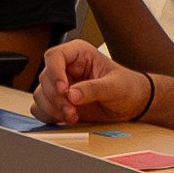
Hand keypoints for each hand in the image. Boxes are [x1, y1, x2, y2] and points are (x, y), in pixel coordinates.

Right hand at [37, 38, 153, 125]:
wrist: (133, 104)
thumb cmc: (128, 87)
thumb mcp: (115, 86)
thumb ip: (93, 89)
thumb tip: (71, 95)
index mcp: (79, 54)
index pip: (55, 56)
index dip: (55, 72)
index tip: (64, 89)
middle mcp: (66, 67)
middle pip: (45, 78)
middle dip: (56, 98)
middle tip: (72, 110)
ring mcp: (60, 85)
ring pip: (41, 95)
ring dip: (53, 108)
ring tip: (72, 117)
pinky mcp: (58, 102)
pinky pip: (41, 108)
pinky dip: (49, 115)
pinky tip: (65, 118)